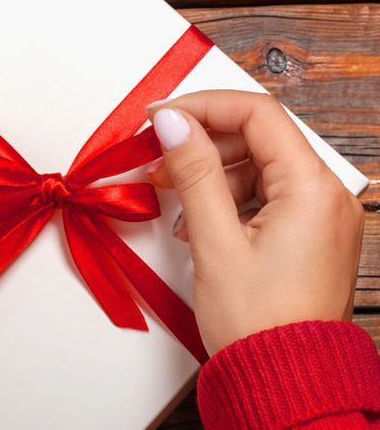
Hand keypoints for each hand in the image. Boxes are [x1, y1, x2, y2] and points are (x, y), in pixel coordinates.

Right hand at [148, 90, 363, 354]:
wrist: (283, 380)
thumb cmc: (258, 322)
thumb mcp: (214, 240)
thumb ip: (193, 172)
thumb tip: (174, 122)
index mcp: (313, 189)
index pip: (257, 115)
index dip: (203, 106)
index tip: (160, 116)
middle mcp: (328, 195)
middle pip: (259, 137)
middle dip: (203, 143)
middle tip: (158, 160)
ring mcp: (322, 216)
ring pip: (260, 165)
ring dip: (212, 173)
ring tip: (175, 198)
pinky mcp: (311, 235)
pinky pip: (268, 194)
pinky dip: (229, 197)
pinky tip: (199, 221)